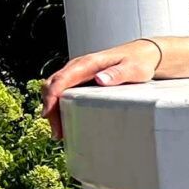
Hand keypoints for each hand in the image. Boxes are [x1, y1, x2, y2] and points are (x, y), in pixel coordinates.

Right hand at [42, 39, 163, 138]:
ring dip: (53, 110)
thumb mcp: (133, 68)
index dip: (51, 96)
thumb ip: (118, 73)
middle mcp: (78, 67)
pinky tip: (65, 121)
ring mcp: (77, 74)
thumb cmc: (137, 61)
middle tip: (58, 132)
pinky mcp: (80, 81)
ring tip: (60, 132)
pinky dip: (59, 107)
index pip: (62, 79)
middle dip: (50, 108)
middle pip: (53, 86)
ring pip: (55, 90)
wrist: (141, 55)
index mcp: (88, 63)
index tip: (48, 113)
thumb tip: (100, 79)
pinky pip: (63, 92)